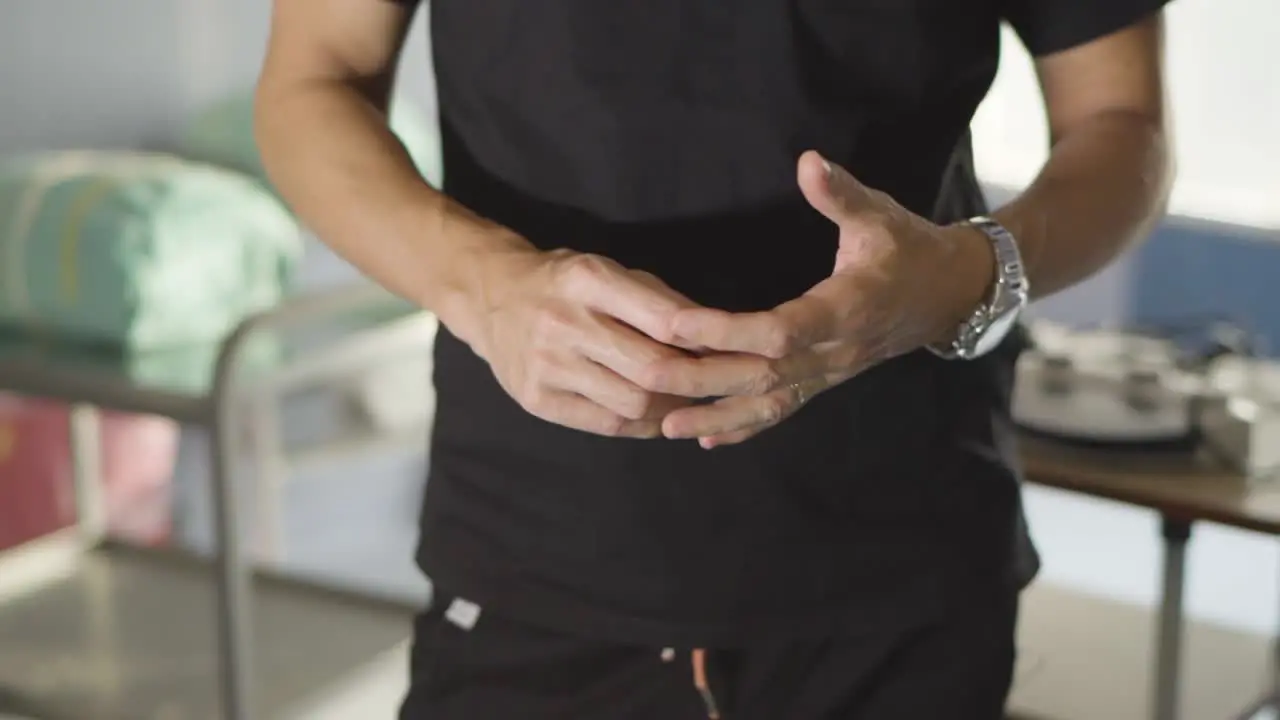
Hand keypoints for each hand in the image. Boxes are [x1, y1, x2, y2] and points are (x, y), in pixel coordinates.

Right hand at [469, 247, 702, 437]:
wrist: (493, 297)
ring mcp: (547, 366)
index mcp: (588, 279)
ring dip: (670, 407)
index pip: (663, 320)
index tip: (725, 350)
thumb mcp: (610, 270)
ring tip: (683, 398)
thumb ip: (660, 301)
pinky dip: (642, 426)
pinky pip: (607, 425)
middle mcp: (564, 322)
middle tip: (711, 383)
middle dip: (692, 381)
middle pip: (652, 369)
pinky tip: (654, 416)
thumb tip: (715, 338)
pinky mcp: (537, 400)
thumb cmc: (566, 282)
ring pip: (633, 403)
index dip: (704, 341)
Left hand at [645, 151, 994, 446]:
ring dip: (717, 417)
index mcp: (846, 310)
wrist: (951, 294)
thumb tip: (809, 161)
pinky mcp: (825, 381)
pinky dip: (743, 429)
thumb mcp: (881, 215)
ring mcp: (829, 373)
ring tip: (667, 426)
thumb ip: (841, 194)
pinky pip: (782, 412)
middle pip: (763, 375)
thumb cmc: (910, 249)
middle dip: (704, 379)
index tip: (678, 323)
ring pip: (769, 404)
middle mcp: (835, 351)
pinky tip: (704, 439)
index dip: (728, 330)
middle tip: (649, 377)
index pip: (780, 330)